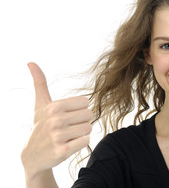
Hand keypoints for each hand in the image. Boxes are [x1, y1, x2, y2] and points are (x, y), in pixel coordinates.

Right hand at [21, 63, 91, 177]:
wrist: (32, 155)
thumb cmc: (40, 125)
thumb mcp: (40, 104)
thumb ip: (39, 83)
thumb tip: (31, 62)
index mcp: (54, 106)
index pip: (85, 102)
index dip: (79, 110)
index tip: (67, 116)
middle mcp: (55, 120)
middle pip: (89, 115)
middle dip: (81, 121)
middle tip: (68, 127)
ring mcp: (58, 136)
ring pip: (88, 128)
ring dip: (81, 133)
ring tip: (68, 136)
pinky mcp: (62, 151)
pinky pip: (85, 141)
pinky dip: (80, 142)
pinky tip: (69, 144)